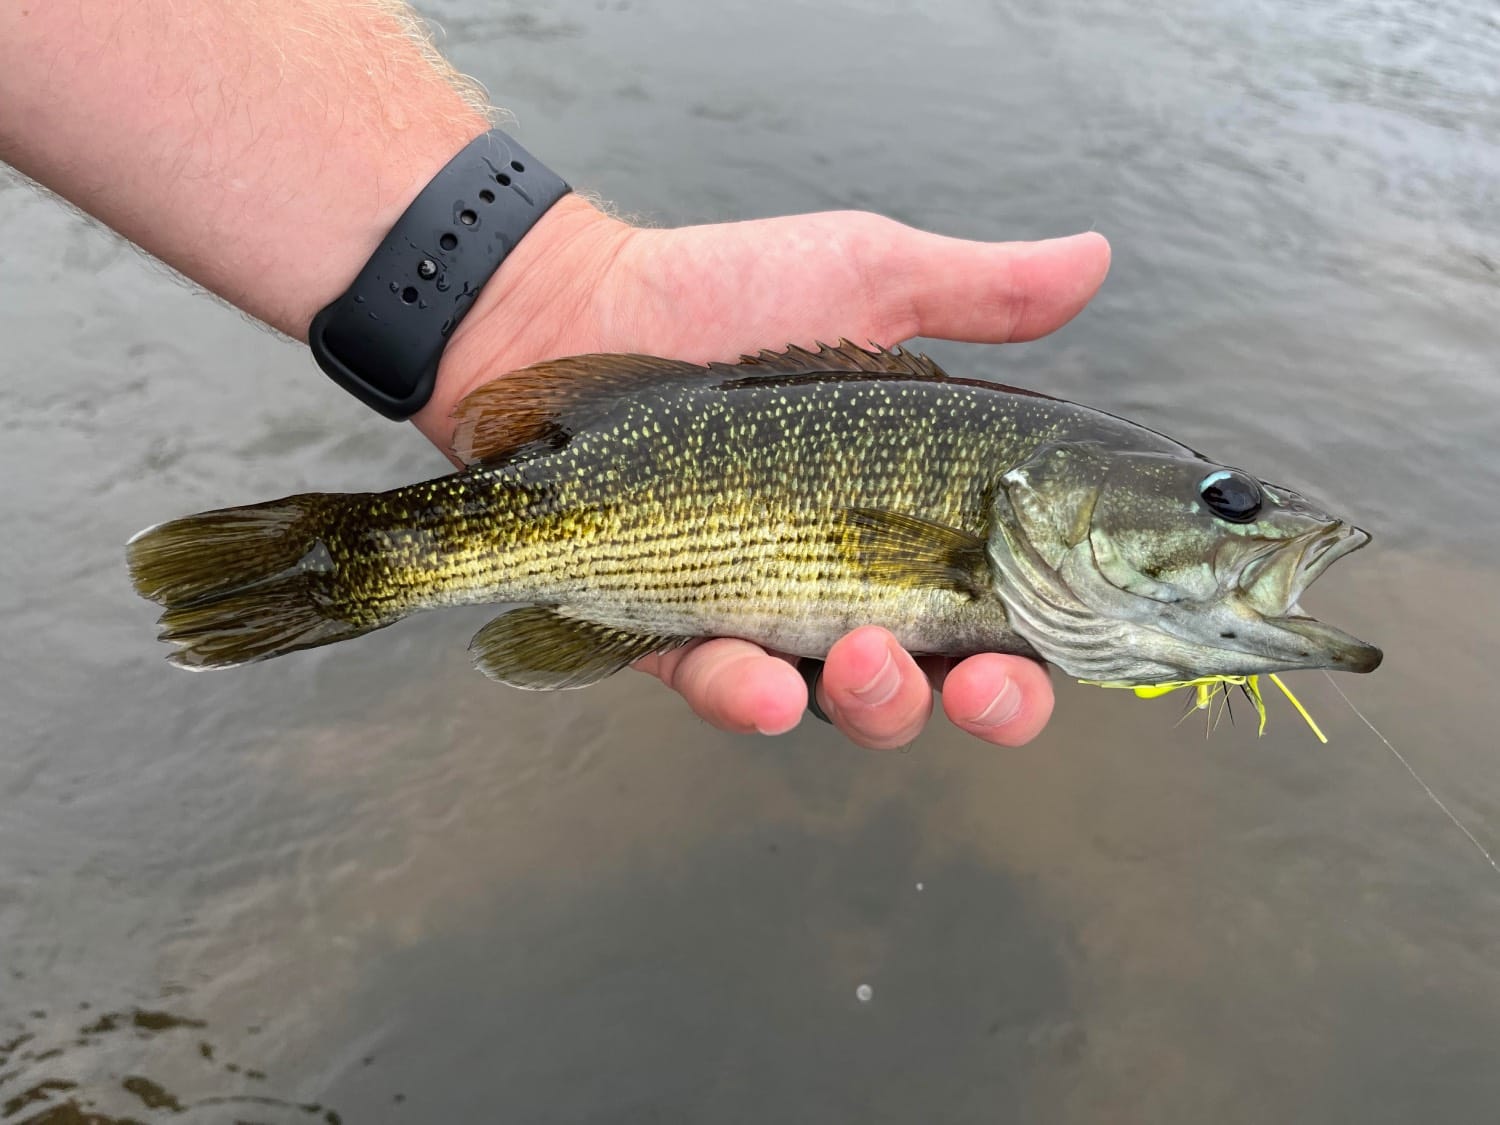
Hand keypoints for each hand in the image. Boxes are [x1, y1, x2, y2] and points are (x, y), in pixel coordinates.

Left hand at [417, 196, 1109, 747]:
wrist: (571, 307)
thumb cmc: (725, 292)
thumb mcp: (868, 278)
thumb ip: (982, 293)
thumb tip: (1097, 259)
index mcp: (922, 512)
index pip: (1018, 602)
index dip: (1055, 640)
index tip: (1076, 639)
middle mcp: (860, 577)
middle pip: (951, 679)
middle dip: (987, 704)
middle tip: (985, 684)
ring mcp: (770, 611)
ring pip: (848, 704)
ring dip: (877, 701)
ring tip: (863, 655)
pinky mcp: (678, 631)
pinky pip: (722, 688)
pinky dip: (748, 697)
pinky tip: (767, 687)